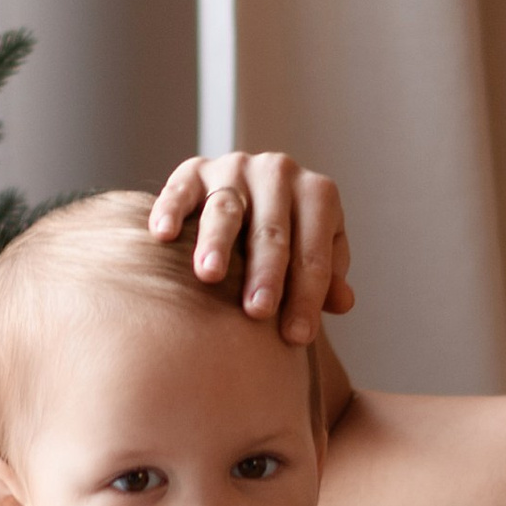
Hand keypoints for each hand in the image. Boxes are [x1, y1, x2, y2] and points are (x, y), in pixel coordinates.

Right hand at [149, 152, 354, 345]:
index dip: (308, 296)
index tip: (297, 336)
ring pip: (226, 210)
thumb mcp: (317, 253)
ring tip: (209, 276)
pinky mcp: (194, 171)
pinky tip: (163, 235)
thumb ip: (329, 278)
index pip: (314, 253)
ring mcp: (234, 169)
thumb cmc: (291, 239)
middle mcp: (278, 173)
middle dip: (266, 273)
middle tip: (258, 311)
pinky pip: (180, 189)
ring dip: (217, 243)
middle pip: (272, 232)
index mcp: (317, 194)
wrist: (254, 195)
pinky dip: (170, 209)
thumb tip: (343, 303)